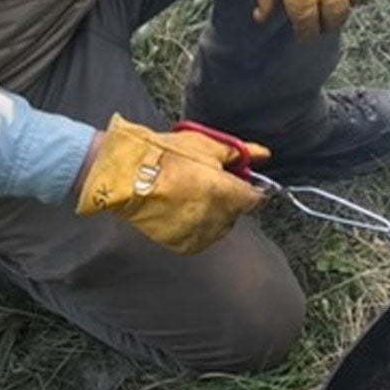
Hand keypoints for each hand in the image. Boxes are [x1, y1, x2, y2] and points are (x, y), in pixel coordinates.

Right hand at [76, 116, 269, 253]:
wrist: (126, 176)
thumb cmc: (165, 155)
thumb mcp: (206, 145)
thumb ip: (239, 154)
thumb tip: (263, 155)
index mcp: (226, 194)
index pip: (256, 199)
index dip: (251, 188)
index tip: (241, 180)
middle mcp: (216, 219)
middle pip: (237, 212)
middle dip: (230, 199)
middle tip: (209, 181)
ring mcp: (199, 234)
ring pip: (219, 226)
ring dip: (214, 213)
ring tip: (192, 194)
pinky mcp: (182, 244)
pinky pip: (200, 236)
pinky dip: (197, 226)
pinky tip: (182, 208)